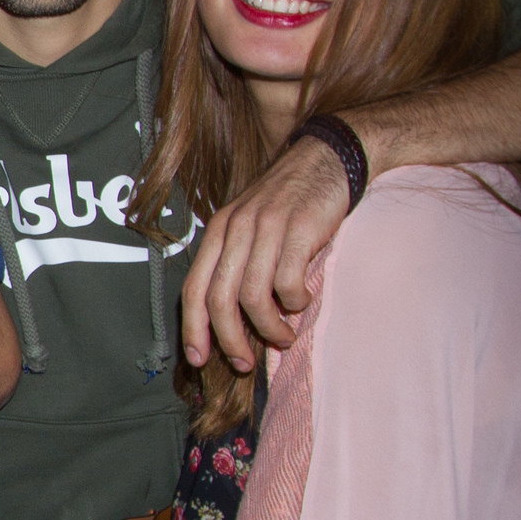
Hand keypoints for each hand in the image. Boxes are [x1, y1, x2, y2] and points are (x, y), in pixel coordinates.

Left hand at [180, 134, 349, 373]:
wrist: (327, 157)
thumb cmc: (289, 202)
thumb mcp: (251, 226)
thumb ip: (237, 263)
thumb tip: (228, 321)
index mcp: (218, 231)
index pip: (193, 288)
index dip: (193, 329)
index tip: (198, 359)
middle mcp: (235, 229)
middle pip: (219, 300)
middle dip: (230, 340)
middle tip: (245, 362)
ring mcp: (266, 227)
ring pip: (253, 297)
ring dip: (269, 328)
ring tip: (283, 337)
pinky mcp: (298, 228)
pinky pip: (287, 282)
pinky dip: (294, 301)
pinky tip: (303, 300)